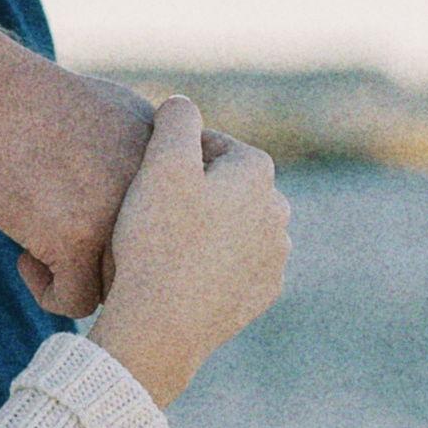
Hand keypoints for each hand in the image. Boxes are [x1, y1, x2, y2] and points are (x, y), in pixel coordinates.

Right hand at [0, 48, 159, 314]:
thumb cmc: (31, 101)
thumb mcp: (110, 110)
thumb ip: (142, 154)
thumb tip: (149, 204)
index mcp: (166, 158)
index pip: (179, 229)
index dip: (143, 242)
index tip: (97, 232)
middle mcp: (154, 188)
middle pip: (152, 264)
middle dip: (112, 266)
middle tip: (68, 246)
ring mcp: (119, 215)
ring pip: (121, 289)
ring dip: (84, 281)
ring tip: (47, 254)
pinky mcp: (77, 239)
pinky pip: (79, 301)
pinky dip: (50, 292)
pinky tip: (25, 258)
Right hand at [84, 97, 290, 408]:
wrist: (163, 323)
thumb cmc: (158, 238)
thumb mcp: (160, 162)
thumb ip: (175, 119)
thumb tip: (183, 104)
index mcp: (257, 173)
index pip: (216, 146)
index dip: (179, 153)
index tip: (149, 169)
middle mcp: (277, 212)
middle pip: (231, 186)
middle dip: (200, 189)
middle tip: (154, 205)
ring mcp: (275, 257)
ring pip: (236, 226)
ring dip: (210, 226)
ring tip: (167, 240)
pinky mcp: (264, 293)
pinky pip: (237, 266)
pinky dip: (215, 263)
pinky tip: (182, 270)